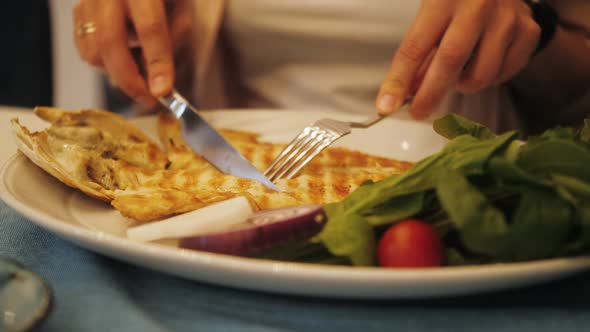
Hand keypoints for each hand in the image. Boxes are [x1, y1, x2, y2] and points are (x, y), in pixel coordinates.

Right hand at [73, 0, 173, 106]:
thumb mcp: (182, 6)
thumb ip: (176, 35)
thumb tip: (160, 75)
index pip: (149, 27)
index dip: (157, 63)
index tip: (163, 90)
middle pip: (110, 42)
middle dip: (130, 80)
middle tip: (149, 99)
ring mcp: (89, 0)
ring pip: (93, 50)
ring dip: (116, 73)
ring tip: (140, 77)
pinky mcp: (78, 11)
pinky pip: (85, 48)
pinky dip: (104, 63)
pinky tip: (123, 60)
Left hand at [377, 0, 540, 118]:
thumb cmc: (460, 2)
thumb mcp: (432, 15)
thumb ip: (419, 52)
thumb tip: (403, 92)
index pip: (415, 46)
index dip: (399, 80)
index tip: (386, 105)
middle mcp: (478, 5)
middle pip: (450, 62)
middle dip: (430, 94)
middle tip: (417, 112)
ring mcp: (507, 18)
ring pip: (480, 74)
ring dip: (462, 85)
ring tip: (458, 72)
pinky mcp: (529, 31)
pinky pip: (503, 75)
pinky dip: (489, 79)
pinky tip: (483, 62)